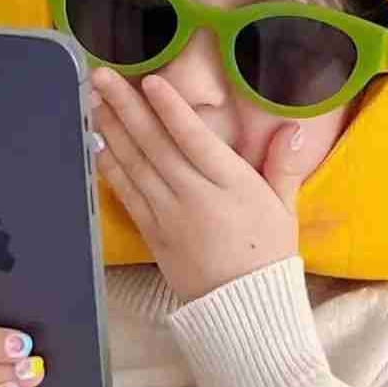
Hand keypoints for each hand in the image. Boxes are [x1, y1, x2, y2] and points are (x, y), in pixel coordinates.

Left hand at [90, 67, 306, 301]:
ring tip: (94, 98)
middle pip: (156, 145)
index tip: (151, 80)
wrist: (243, 311)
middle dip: (127, 107)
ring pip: (135, 165)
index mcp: (232, 186)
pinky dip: (111, 167)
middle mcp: (195, 197)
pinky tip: (98, 143)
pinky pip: (127, 195)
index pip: (196, 140)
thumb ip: (284, 165)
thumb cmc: (268, 255)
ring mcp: (168, 216)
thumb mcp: (284, 209)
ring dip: (112, 130)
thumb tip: (294, 127)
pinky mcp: (152, 234)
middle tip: (102, 75)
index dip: (172, 109)